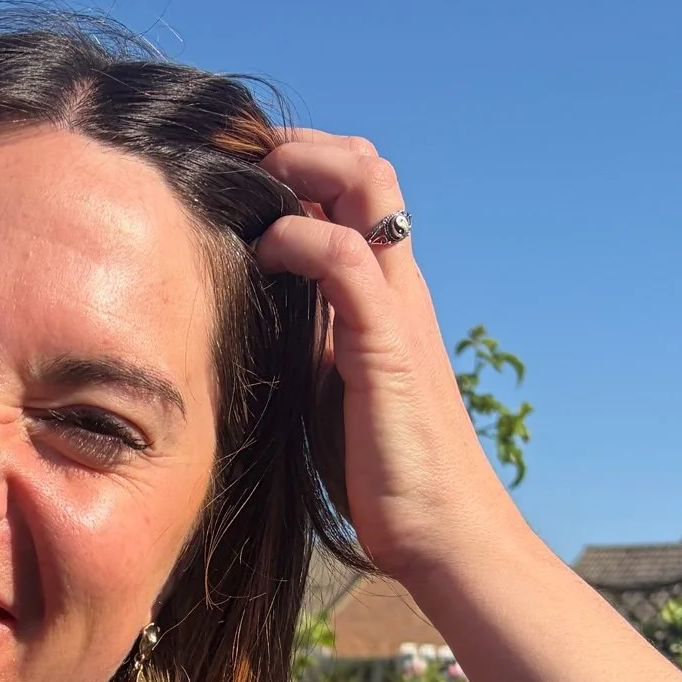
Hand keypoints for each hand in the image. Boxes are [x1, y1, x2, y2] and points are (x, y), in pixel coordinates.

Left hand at [254, 132, 516, 586]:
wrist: (442, 534)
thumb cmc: (384, 475)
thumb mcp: (329, 390)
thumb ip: (306, 343)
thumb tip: (248, 317)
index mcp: (384, 295)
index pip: (355, 191)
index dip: (300, 166)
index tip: (239, 181)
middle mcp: (398, 286)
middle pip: (366, 166)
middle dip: (299, 147)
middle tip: (241, 171)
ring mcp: (397, 308)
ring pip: (366, 185)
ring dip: (300, 169)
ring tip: (250, 194)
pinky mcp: (387, 345)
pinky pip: (345, 259)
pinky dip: (298, 238)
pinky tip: (263, 255)